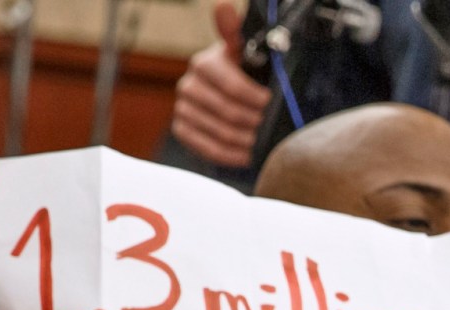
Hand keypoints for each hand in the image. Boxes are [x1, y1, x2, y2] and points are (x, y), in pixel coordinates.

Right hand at [171, 2, 270, 168]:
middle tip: (266, 123)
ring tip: (259, 138)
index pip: (230, 84)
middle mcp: (189, 84)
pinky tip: (245, 154)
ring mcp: (183, 108)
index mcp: (206, 63)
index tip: (267, 100)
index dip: (252, 96)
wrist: (233, 101)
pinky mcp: (183, 130)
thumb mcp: (247, 55)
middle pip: (226, 111)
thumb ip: (237, 35)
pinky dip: (230, 154)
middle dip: (253, 120)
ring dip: (244, 139)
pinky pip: (206, 148)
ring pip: (218, 131)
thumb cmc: (245, 75)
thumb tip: (222, 7)